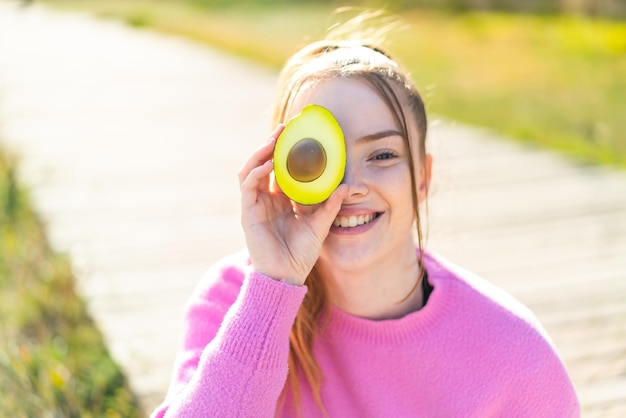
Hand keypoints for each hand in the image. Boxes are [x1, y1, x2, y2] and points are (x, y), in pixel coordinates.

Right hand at [239, 125, 347, 284]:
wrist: (287, 275)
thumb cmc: (301, 254)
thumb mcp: (320, 225)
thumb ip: (329, 206)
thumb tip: (347, 187)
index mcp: (282, 200)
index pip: (282, 170)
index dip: (287, 152)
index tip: (299, 134)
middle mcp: (267, 199)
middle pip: (265, 164)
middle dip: (273, 145)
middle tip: (285, 128)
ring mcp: (256, 205)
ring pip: (252, 170)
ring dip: (261, 153)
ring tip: (274, 140)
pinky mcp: (248, 213)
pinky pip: (248, 186)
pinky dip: (256, 171)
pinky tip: (268, 163)